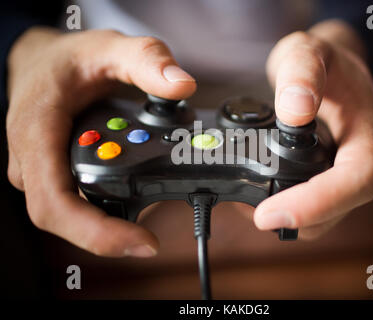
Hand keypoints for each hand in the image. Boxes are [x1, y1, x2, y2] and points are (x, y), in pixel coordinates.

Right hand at [6, 27, 195, 256]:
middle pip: (68, 220)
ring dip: (111, 221)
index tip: (140, 242)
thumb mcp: (107, 47)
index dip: (96, 233)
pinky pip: (78, 203)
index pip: (56, 204)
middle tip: (152, 237)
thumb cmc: (66, 58)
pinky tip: (134, 198)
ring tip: (149, 212)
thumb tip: (181, 85)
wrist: (40, 62)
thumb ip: (145, 60)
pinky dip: (106, 208)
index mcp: (37, 133)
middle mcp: (34, 161)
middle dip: (112, 232)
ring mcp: (42, 172)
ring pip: (73, 215)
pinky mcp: (54, 176)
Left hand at [253, 20, 372, 238]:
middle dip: (300, 219)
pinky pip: (315, 207)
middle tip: (258, 216)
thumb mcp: (309, 51)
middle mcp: (363, 158)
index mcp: (369, 130)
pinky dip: (288, 209)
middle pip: (342, 208)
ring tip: (252, 207)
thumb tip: (295, 111)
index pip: (357, 179)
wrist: (331, 69)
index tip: (273, 213)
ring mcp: (346, 172)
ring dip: (293, 220)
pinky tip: (260, 199)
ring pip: (327, 215)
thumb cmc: (325, 62)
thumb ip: (302, 73)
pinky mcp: (329, 178)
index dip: (319, 202)